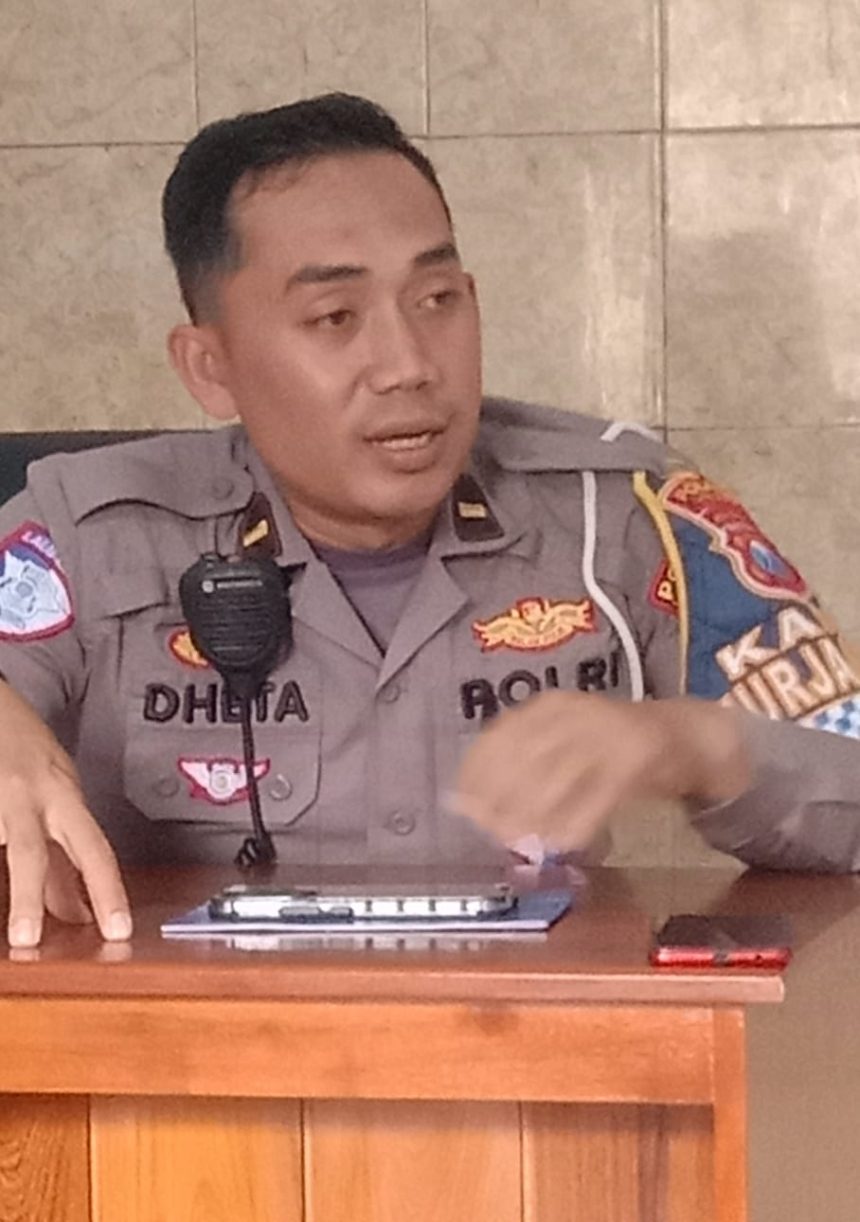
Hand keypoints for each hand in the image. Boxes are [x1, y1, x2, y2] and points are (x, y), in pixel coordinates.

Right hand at [0, 681, 130, 947]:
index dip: (108, 892)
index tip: (118, 931)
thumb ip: (67, 857)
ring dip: (8, 891)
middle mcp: (28, 798)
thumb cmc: (29, 753)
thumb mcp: (60, 796)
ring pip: (7, 847)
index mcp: (63, 798)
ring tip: (11, 932)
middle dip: (29, 897)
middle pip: (30, 851)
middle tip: (28, 940)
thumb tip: (81, 914)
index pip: (94, 850)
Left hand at [454, 692, 750, 853]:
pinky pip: (597, 798)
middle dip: (501, 801)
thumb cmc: (612, 746)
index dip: (476, 772)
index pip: (498, 735)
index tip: (461, 805)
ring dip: (534, 817)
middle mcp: (575, 713)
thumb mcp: (564, 743)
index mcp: (551, 706)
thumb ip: (521, 767)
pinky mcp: (637, 760)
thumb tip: (467, 803)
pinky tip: (561, 844)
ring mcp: (608, 734)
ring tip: (521, 843)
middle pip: (523, 759)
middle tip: (492, 833)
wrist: (685, 735)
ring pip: (557, 780)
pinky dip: (575, 825)